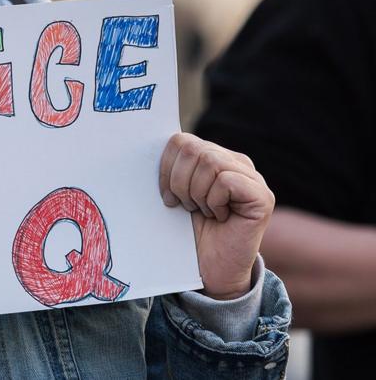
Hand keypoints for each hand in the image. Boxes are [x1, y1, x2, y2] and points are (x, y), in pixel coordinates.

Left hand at [159, 133, 273, 299]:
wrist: (210, 270)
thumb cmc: (189, 232)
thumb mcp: (174, 194)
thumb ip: (171, 167)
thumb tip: (147, 144)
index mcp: (214, 156)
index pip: (180, 140)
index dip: (166, 168)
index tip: (166, 195)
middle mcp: (237, 163)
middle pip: (193, 149)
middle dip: (178, 181)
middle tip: (186, 206)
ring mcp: (253, 178)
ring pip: (209, 162)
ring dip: (196, 193)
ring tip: (203, 212)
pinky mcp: (263, 196)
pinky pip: (226, 181)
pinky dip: (213, 201)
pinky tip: (219, 217)